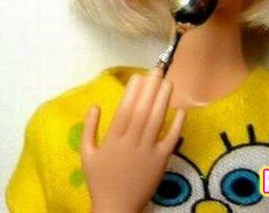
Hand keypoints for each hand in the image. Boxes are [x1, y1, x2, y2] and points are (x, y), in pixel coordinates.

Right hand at [80, 68, 185, 212]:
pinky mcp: (161, 161)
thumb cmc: (100, 180)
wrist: (116, 209)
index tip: (138, 76)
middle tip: (157, 70)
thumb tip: (94, 105)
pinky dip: (177, 124)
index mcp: (113, 139)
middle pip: (143, 110)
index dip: (133, 91)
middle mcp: (131, 142)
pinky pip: (171, 139)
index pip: (125, 109)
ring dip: (163, 99)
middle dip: (150, 88)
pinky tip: (181, 109)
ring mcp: (147, 151)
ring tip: (168, 82)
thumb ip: (89, 129)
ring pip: (157, 120)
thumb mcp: (87, 154)